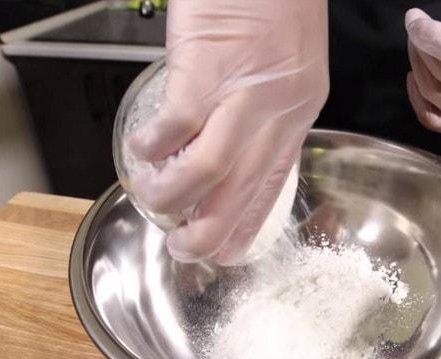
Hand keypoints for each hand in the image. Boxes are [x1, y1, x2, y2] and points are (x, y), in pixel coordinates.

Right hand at [128, 0, 328, 263]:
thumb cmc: (275, 2)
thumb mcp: (290, 66)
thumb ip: (270, 108)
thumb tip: (235, 145)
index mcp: (297, 114)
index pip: (272, 186)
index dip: (245, 226)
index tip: (224, 252)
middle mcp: (276, 114)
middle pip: (241, 193)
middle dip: (209, 233)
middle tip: (183, 249)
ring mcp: (242, 95)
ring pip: (208, 173)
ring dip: (175, 197)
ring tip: (154, 199)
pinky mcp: (206, 71)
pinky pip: (175, 128)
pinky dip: (154, 147)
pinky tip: (143, 150)